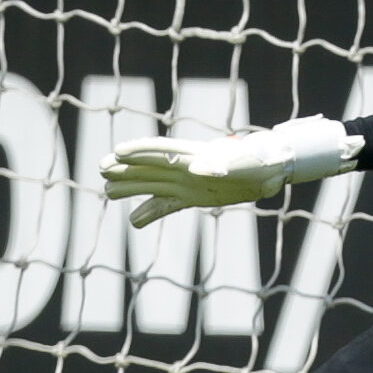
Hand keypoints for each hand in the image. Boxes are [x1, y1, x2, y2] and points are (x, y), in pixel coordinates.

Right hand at [100, 115, 362, 227]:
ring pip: (153, 184)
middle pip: (151, 167)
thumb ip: (220, 166)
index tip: (118, 152)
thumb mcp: (242, 163)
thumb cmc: (259, 161)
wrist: (271, 170)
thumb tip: (199, 169)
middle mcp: (187, 167)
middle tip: (101, 168)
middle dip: (127, 168)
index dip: (140, 151)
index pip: (162, 151)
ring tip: (108, 191)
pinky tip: (135, 221)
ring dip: (132, 188)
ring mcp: (188, 183)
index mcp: (196, 155)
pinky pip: (167, 205)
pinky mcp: (194, 197)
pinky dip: (151, 213)